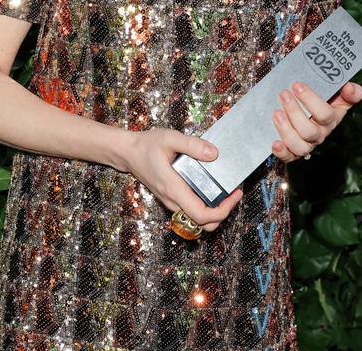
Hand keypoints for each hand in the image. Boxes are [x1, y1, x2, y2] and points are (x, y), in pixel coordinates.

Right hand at [118, 128, 242, 230]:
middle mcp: (172, 200)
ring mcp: (171, 202)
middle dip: (223, 213)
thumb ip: (192, 145)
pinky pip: (191, 211)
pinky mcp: (171, 199)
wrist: (127, 153)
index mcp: (174, 189)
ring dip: (215, 211)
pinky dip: (206, 206)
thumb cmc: (146, 146)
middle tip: (233, 194)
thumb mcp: (170, 138)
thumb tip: (214, 154)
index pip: (201, 215)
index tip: (234, 195)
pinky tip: (211, 188)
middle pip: (203, 223)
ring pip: (197, 219)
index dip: (222, 211)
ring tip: (226, 191)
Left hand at [271, 81, 361, 162]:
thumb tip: (349, 88)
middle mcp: (320, 134)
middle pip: (310, 131)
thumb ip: (350, 91)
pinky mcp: (293, 151)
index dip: (310, 100)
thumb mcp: (339, 93)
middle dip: (294, 112)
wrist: (308, 111)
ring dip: (286, 130)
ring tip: (276, 113)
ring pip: (300, 146)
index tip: (297, 85)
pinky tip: (275, 143)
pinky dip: (282, 152)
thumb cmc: (323, 100)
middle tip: (283, 94)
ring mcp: (307, 144)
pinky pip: (289, 157)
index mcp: (332, 119)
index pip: (325, 114)